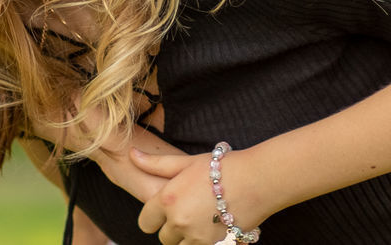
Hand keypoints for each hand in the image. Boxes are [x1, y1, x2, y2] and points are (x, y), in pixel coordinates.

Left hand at [133, 148, 264, 244]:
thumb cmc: (222, 167)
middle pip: (163, 237)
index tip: (166, 210)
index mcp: (167, 199)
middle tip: (190, 211)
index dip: (154, 217)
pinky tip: (214, 226)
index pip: (145, 222)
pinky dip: (204, 242)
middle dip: (173, 227)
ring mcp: (196, 237)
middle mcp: (178, 221)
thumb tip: (132, 154)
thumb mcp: (187, 162)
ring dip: (188, 238)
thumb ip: (157, 163)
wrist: (258, 180)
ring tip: (203, 219)